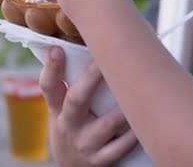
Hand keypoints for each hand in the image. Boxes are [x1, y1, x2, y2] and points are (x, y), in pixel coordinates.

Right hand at [40, 47, 137, 166]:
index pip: (49, 86)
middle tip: (107, 59)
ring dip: (123, 108)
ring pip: (106, 125)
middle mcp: (68, 125)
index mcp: (58, 108)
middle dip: (92, 78)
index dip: (52, 68)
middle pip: (76, 100)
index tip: (56, 48)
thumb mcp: (65, 108)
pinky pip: (121, 147)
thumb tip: (101, 38)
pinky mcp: (100, 160)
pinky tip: (144, 121)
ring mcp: (84, 144)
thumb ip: (76, 82)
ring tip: (140, 88)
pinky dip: (133, 134)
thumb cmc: (77, 124)